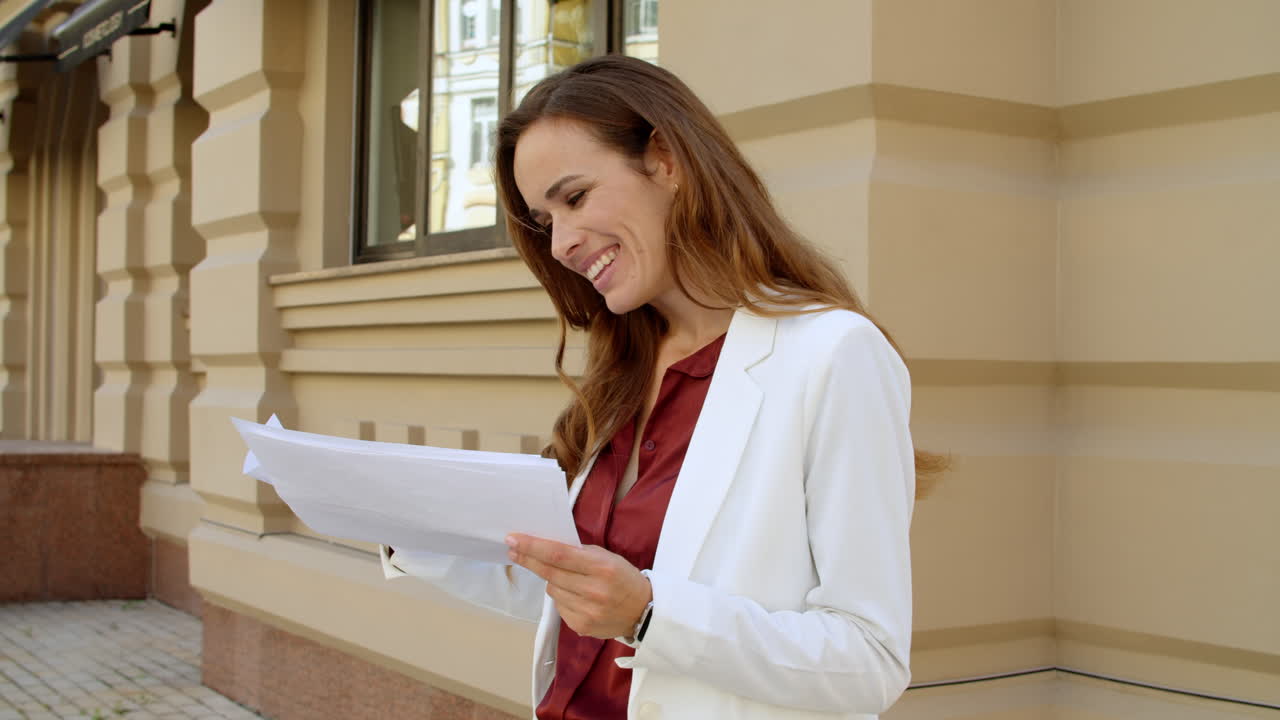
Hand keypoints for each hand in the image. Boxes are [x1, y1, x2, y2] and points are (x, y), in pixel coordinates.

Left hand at [506, 534, 651, 638]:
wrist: (644, 612)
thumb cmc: (623, 578)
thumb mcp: (608, 558)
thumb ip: (579, 554)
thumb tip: (545, 548)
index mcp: (601, 568)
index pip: (558, 555)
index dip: (532, 547)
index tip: (513, 539)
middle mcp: (593, 591)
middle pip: (549, 573)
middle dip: (528, 559)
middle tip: (513, 549)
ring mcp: (586, 612)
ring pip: (552, 590)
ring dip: (553, 580)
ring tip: (570, 579)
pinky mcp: (581, 626)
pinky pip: (559, 606)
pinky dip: (562, 597)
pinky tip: (577, 596)